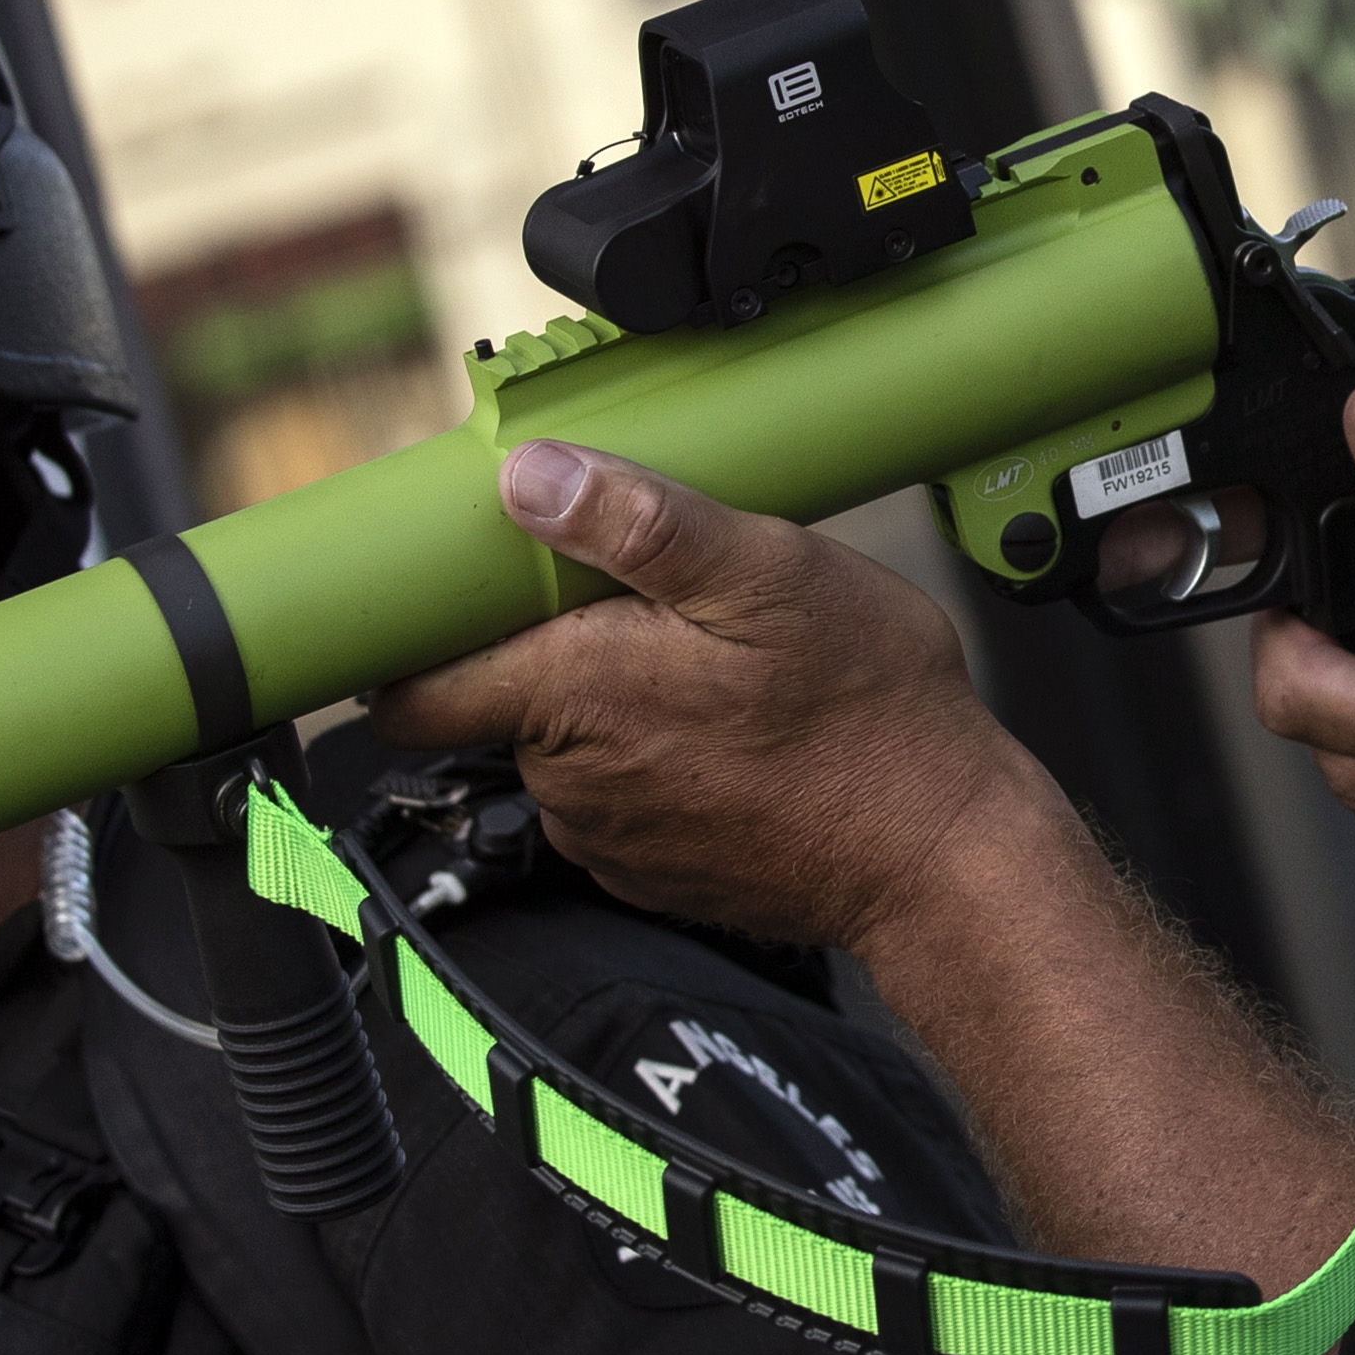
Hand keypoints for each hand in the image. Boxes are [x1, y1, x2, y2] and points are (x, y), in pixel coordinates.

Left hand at [374, 440, 1050, 951]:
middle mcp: (570, 784)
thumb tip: (527, 478)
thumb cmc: (869, 715)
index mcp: (573, 698)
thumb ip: (640, 523)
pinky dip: (661, 762)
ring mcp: (612, 841)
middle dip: (557, 648)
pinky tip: (738, 734)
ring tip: (715, 670)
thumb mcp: (768, 574)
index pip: (410, 692)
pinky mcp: (657, 876)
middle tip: (657, 608)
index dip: (416, 638)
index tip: (461, 593)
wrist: (945, 855)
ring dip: (615, 705)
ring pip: (569, 749)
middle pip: (504, 700)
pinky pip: (625, 799)